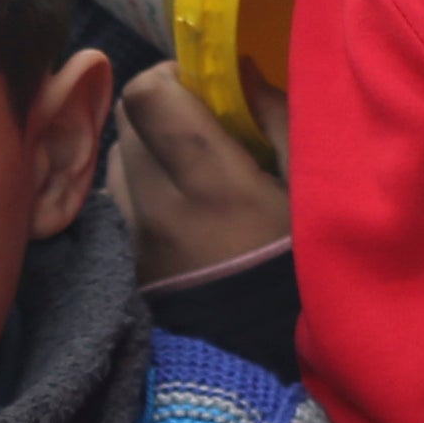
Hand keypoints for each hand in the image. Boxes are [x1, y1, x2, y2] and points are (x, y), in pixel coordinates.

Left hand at [113, 65, 291, 287]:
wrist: (269, 351)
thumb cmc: (302, 258)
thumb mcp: (307, 184)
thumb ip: (275, 118)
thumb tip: (242, 71)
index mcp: (210, 181)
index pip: (146, 97)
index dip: (168, 76)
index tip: (201, 84)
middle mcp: (159, 203)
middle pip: (126, 118)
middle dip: (158, 105)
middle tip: (197, 118)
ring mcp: (136, 233)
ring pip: (117, 154)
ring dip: (146, 143)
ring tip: (187, 161)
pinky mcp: (127, 256)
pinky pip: (118, 195)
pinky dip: (140, 182)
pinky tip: (178, 198)